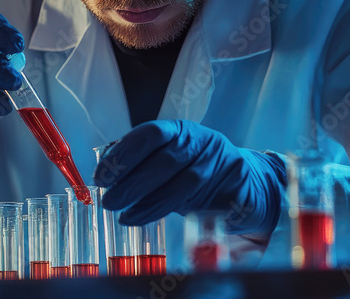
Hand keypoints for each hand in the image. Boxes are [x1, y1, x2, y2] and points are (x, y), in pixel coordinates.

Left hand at [94, 120, 286, 236]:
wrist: (247, 183)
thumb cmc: (197, 170)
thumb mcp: (170, 158)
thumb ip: (142, 161)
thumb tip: (106, 171)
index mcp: (182, 130)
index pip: (151, 133)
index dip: (124, 153)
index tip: (103, 174)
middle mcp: (203, 143)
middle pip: (165, 160)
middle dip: (131, 182)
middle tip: (109, 200)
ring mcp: (221, 166)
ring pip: (182, 184)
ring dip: (148, 202)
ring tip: (124, 215)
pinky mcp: (233, 191)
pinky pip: (199, 205)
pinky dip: (168, 214)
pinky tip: (144, 219)